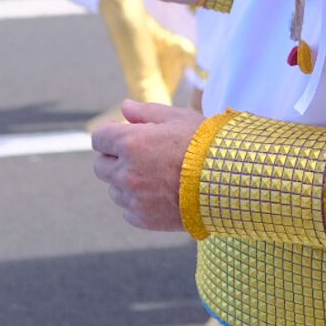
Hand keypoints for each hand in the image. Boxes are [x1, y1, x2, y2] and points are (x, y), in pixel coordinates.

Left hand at [91, 100, 200, 231]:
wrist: (227, 181)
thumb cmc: (204, 144)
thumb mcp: (177, 118)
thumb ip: (146, 112)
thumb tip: (124, 107)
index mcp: (131, 143)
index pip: (99, 138)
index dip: (110, 134)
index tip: (124, 134)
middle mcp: (126, 172)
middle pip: (101, 166)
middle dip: (115, 158)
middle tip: (140, 155)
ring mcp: (133, 198)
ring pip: (114, 190)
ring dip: (126, 182)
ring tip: (155, 175)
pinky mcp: (142, 218)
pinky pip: (128, 210)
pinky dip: (138, 202)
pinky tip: (160, 193)